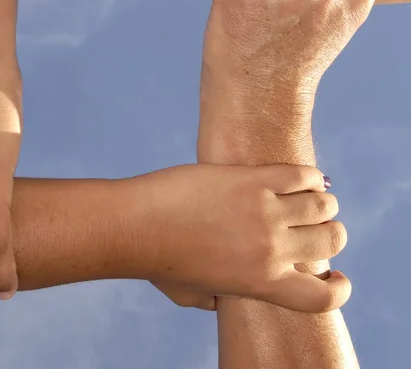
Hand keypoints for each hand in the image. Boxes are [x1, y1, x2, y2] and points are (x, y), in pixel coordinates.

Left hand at [133, 163, 348, 312]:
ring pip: (321, 205)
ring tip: (312, 196)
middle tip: (317, 225)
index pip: (323, 297)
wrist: (136, 226)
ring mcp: (264, 212)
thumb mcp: (191, 295)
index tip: (335, 276)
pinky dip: (311, 175)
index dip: (339, 289)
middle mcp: (271, 251)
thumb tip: (222, 300)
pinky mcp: (251, 180)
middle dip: (331, 234)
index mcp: (262, 284)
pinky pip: (300, 174)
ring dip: (323, 201)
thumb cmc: (157, 262)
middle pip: (331, 241)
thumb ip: (216, 301)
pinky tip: (305, 176)